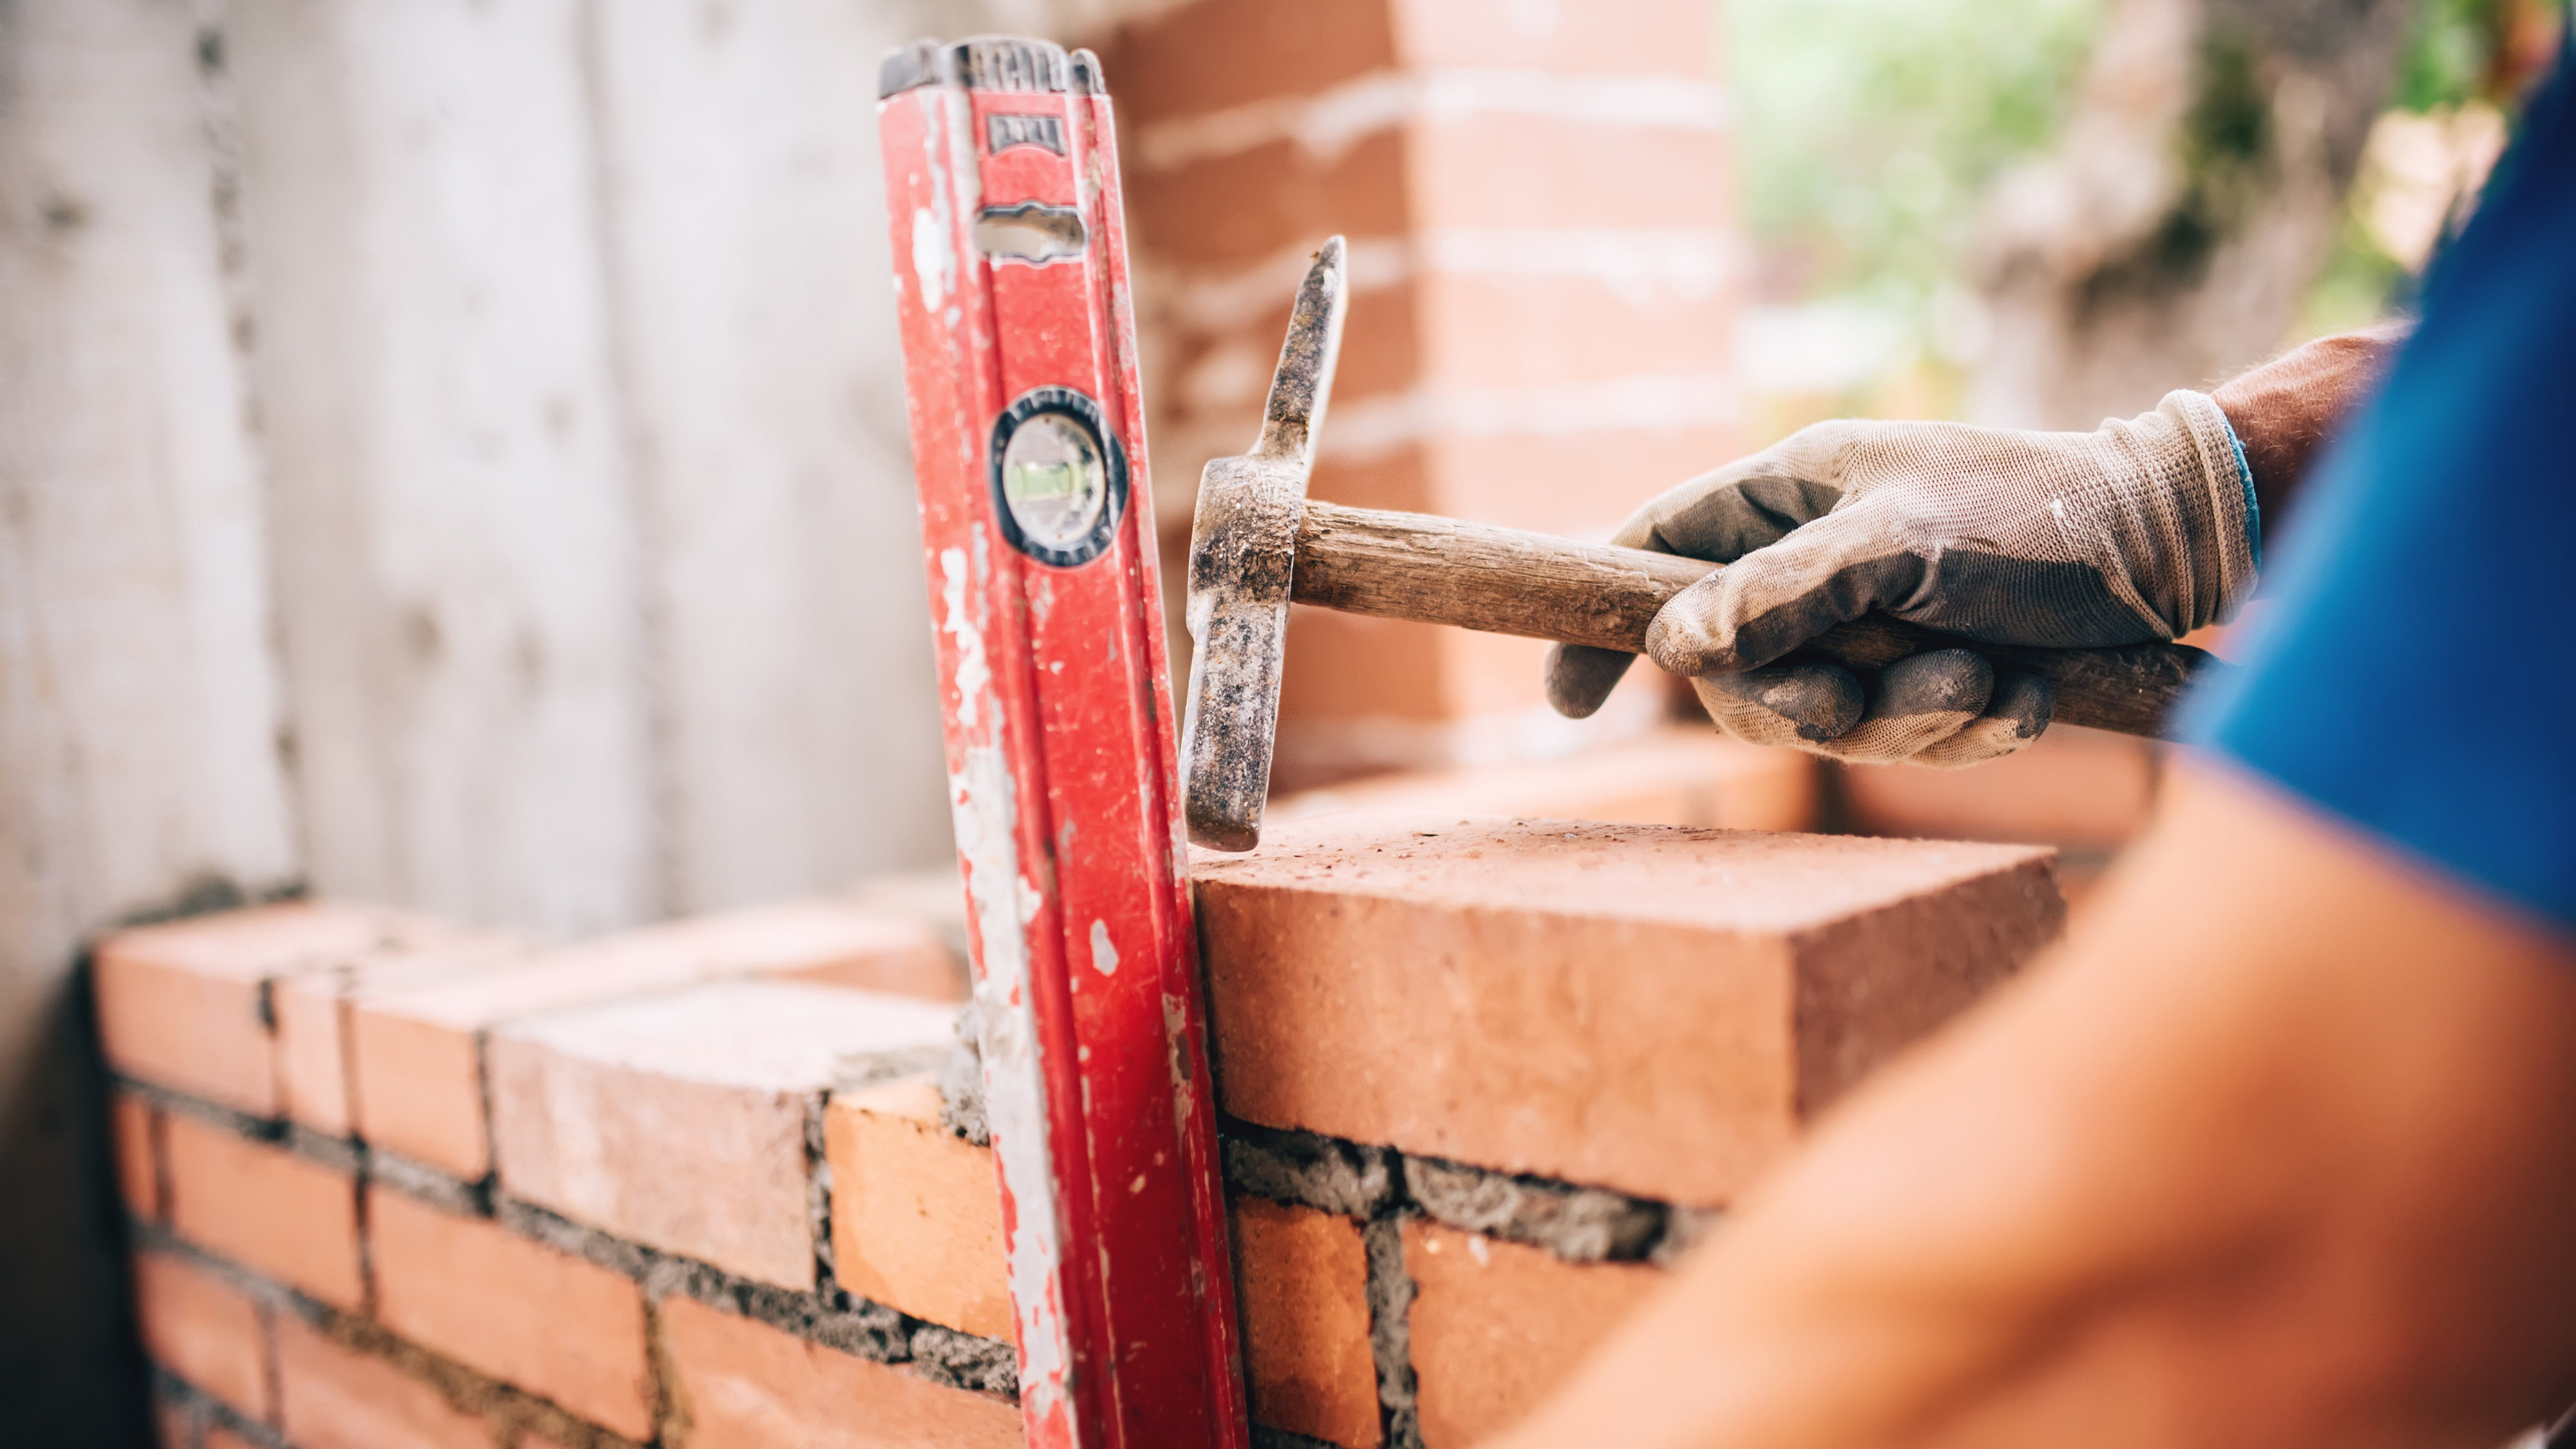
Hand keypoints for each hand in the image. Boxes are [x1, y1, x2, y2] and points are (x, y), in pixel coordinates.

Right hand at [1546, 390, 2255, 765]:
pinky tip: (2025, 699)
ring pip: (1829, 718)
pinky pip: (1905, 739)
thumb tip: (1674, 649)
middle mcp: (1814, 562)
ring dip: (1912, 724)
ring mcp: (1870, 621)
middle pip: (1739, 674)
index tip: (1567, 708)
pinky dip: (1966, 732)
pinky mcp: (1931, 669)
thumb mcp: (1904, 546)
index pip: (1651, 556)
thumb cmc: (2036, 515)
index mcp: (1785, 496)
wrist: (2176, 545)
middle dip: (1811, 705)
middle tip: (1871, 704)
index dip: (1602, 628)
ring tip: (1988, 690)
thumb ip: (1786, 595)